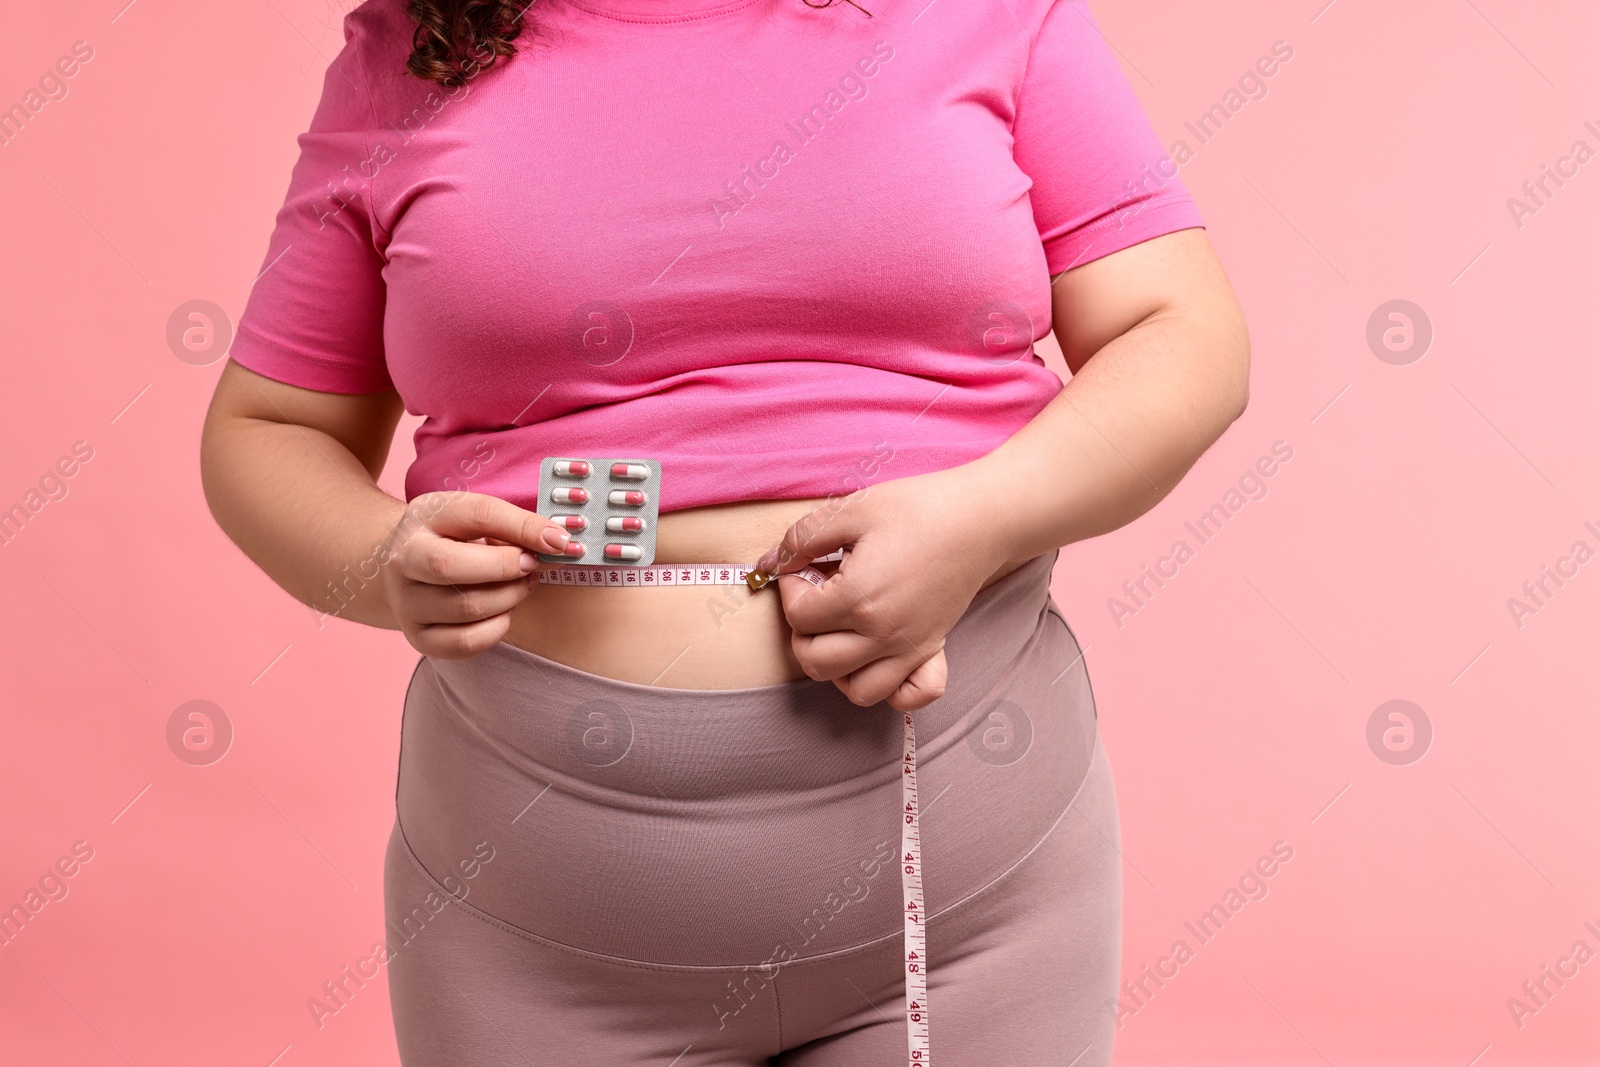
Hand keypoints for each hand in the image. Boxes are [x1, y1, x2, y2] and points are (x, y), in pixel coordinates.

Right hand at [379, 491, 571, 658]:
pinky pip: (466, 643)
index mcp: (422, 517)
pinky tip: (503, 611)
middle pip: (450, 566)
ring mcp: (406, 603)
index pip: (476, 515)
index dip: (523, 528)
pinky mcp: (419, 638)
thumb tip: (561, 544)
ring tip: (522, 585)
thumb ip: (516, 526)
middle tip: (533, 566)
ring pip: (467, 608)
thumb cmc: (456, 538)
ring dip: (510, 597)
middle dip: (507, 568)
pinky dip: (497, 628)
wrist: (411, 568)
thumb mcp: (478, 519)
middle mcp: (403, 560)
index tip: (559, 540)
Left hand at [758, 467, 1001, 710]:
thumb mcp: (853, 509)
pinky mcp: (932, 649)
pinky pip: (911, 696)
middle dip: (802, 632)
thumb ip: (803, 537)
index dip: (789, 588)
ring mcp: (910, 647)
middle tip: (815, 598)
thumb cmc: (919, 508)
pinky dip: (891, 690)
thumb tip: (772, 560)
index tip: (802, 566)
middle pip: (816, 661)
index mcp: (858, 598)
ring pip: (856, 691)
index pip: (799, 616)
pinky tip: (879, 658)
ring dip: (837, 668)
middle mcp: (882, 634)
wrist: (981, 517)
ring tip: (840, 631)